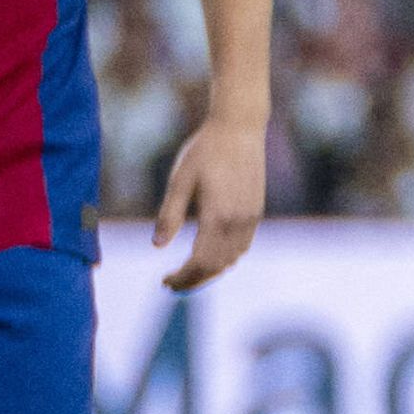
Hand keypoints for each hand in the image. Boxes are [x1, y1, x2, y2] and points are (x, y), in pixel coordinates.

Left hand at [151, 112, 266, 291]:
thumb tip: (157, 247)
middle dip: (194, 280)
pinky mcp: (256, 211)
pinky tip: (209, 253)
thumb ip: (170, 215)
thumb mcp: (179, 180)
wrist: (240, 129)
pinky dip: (226, 257)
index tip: (164, 282)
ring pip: (233, 259)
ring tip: (188, 271)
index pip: (201, 262)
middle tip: (171, 283)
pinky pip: (243, 246)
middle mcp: (238, 221)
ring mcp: (251, 217)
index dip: (183, 277)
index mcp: (217, 215)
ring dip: (211, 271)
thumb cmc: (204, 151)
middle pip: (218, 266)